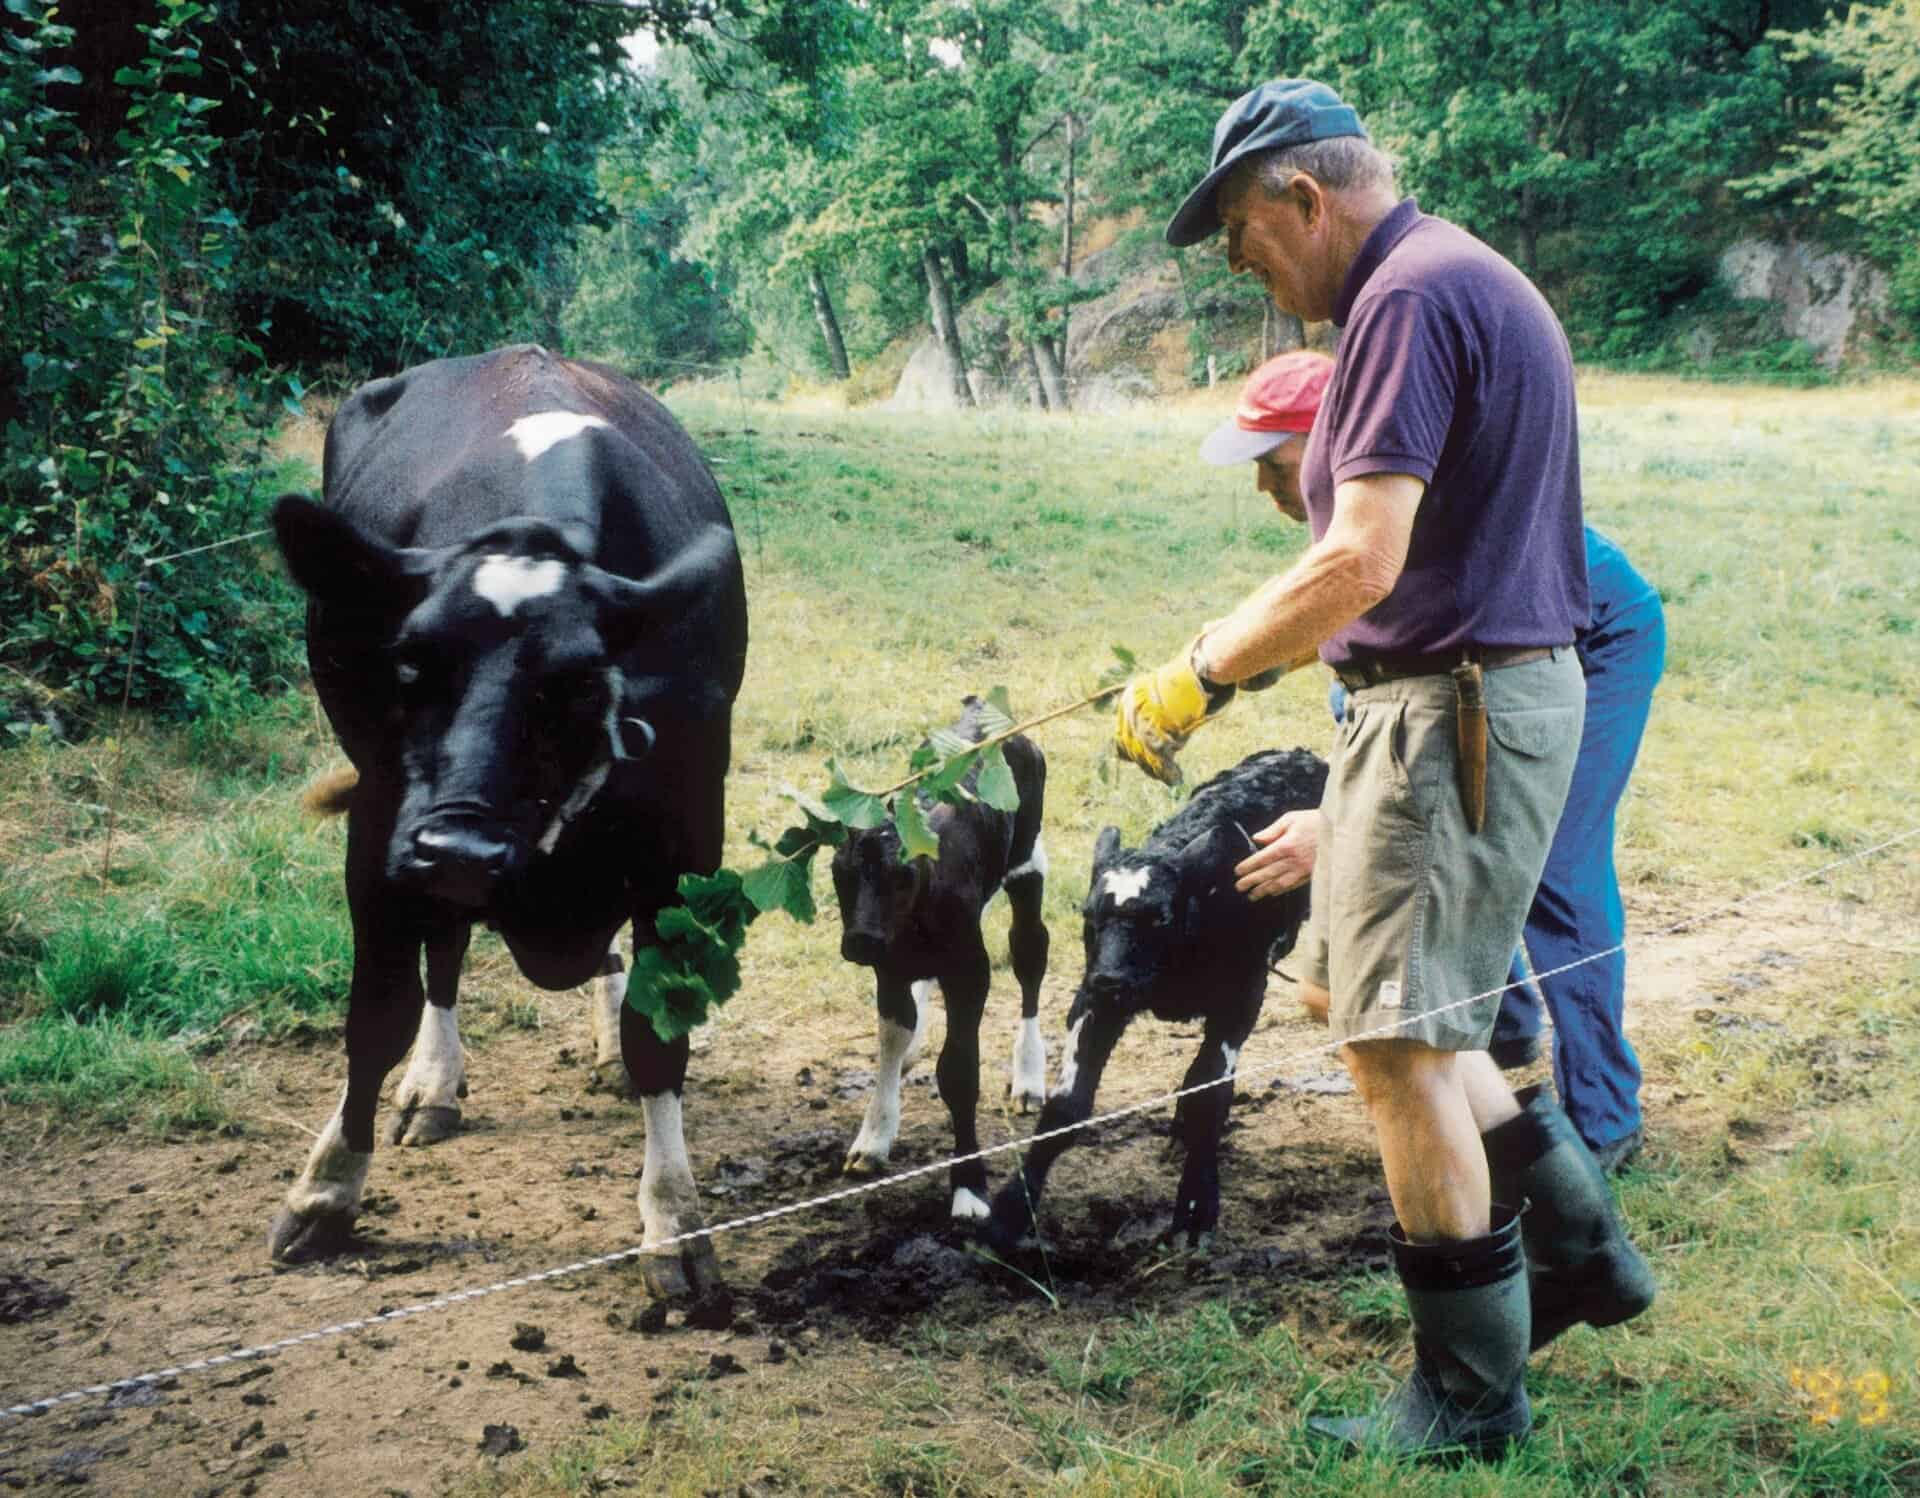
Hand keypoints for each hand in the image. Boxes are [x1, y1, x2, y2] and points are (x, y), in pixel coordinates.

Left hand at [1113, 638, 1232, 784]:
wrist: (1200, 671)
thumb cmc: (1186, 684)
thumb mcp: (1160, 695)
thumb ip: (1149, 717)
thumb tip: (1139, 747)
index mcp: (1129, 699)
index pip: (1123, 733)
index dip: (1132, 751)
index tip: (1142, 761)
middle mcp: (1132, 709)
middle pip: (1132, 746)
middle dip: (1145, 762)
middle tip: (1158, 771)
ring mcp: (1145, 719)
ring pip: (1145, 755)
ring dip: (1157, 770)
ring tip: (1171, 776)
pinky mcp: (1160, 729)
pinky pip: (1160, 759)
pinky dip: (1167, 772)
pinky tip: (1176, 777)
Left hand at [1233, 809, 1321, 899]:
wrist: (1342, 831)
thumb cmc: (1315, 821)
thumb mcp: (1292, 818)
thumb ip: (1272, 830)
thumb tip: (1256, 839)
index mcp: (1287, 844)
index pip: (1262, 858)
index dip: (1248, 866)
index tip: (1238, 872)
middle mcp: (1294, 860)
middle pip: (1268, 873)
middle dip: (1251, 881)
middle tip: (1239, 887)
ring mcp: (1303, 869)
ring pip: (1279, 883)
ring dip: (1264, 890)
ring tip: (1252, 895)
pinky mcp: (1312, 875)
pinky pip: (1292, 885)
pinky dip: (1280, 890)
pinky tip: (1272, 893)